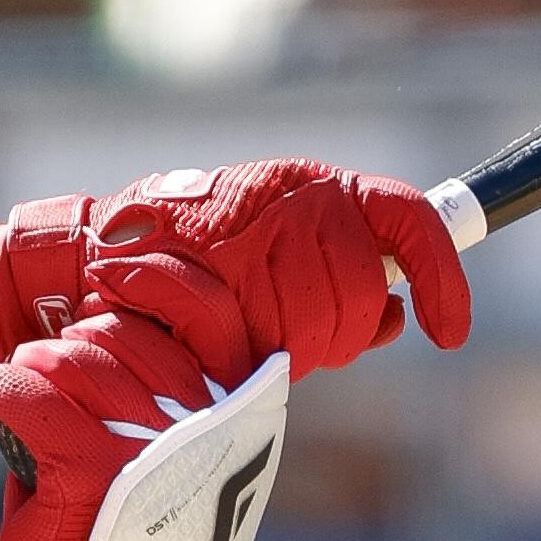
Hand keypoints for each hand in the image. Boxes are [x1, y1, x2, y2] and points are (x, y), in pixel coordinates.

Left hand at [0, 256, 245, 540]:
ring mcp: (149, 449)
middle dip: (79, 339)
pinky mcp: (90, 473)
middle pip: (128, 336)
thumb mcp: (175, 469)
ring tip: (20, 377)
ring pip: (78, 361)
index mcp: (242, 419)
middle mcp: (206, 427)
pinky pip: (31, 395)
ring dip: (37, 361)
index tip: (109, 275)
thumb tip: (108, 330)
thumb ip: (162, 403)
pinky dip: (2, 386)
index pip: (209, 316)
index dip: (156, 280)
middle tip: (49, 359)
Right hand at [51, 159, 473, 375]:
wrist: (90, 259)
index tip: (450, 335)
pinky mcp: (231, 261)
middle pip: (367, 281)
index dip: (442, 278)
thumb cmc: (182, 270)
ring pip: (329, 316)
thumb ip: (333, 286)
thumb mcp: (271, 268)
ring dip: (294, 347)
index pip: (409, 218)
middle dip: (339, 331)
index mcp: (318, 185)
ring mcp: (266, 222)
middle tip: (283, 341)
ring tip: (243, 336)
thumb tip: (395, 318)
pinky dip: (263, 355)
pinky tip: (232, 346)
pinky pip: (284, 336)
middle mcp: (301, 194)